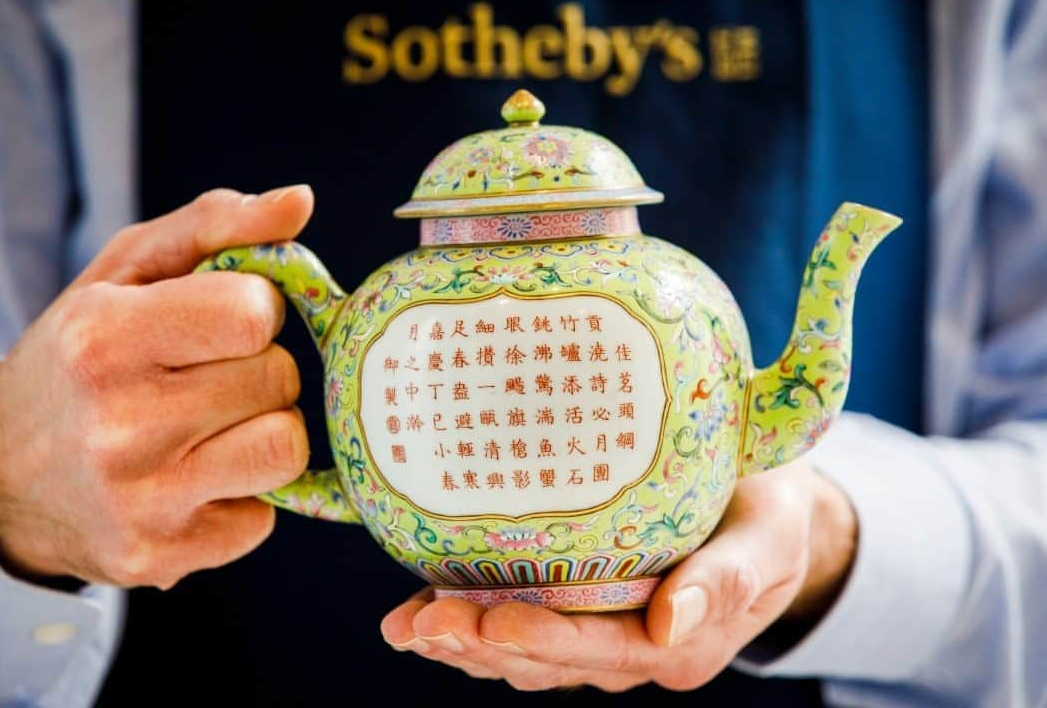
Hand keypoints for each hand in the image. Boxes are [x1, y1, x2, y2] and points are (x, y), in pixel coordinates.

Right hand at [0, 185, 313, 588]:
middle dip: (259, 369)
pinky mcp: (161, 558)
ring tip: (214, 426)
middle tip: (206, 376)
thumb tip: (300, 202)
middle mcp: (118, 423)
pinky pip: (265, 517)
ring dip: (265, 430)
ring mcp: (141, 500)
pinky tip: (194, 478)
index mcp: (103, 337)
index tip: (221, 322)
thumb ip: (217, 226)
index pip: (256, 314)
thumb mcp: (127, 272)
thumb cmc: (82, 355)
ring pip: (287, 448)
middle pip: (279, 380)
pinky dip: (242, 494)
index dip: (254, 312)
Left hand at [380, 460, 856, 690]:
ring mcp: (605, 638)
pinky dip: (470, 626)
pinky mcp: (584, 615)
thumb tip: (672, 624)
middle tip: (420, 623)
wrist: (764, 513)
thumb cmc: (768, 517)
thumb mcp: (768, 540)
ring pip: (525, 655)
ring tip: (404, 626)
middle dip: (480, 646)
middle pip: (549, 660)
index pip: (601, 650)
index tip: (486, 621)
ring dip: (462, 645)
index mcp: (681, 646)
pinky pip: (522, 633)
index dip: (542, 640)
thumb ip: (728, 580)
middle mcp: (635, 653)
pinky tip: (419, 613)